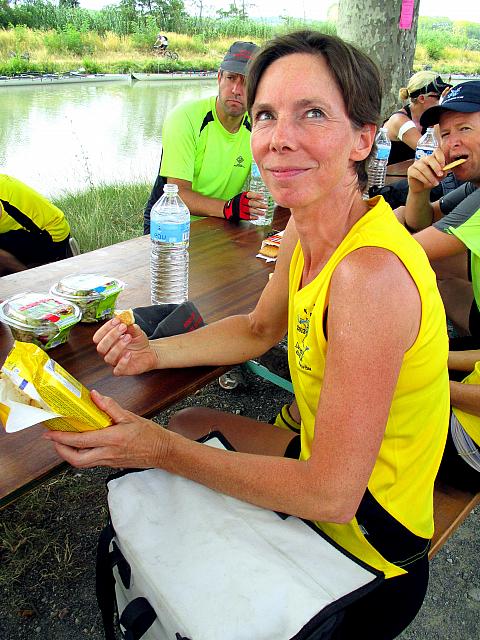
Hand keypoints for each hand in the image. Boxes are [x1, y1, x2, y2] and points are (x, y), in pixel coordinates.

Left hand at [43, 390, 169, 468]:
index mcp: (112, 439)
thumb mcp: (130, 416)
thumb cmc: (149, 434)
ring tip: (64, 441)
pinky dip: (81, 454)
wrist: (163, 451)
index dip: (62, 437)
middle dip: (60, 450)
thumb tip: (94, 396)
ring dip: (69, 454)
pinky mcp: (111, 464)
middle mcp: (108, 453)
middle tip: (53, 439)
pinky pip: (91, 462)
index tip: (50, 432)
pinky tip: (81, 445)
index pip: (81, 441)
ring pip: (82, 463)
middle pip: (76, 459)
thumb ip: (110, 407)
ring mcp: (109, 461)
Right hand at [93, 317, 157, 375]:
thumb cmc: (138, 342)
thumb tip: (125, 319)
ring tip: (128, 337)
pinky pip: (117, 370)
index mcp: (108, 342)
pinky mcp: (122, 370)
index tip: (116, 320)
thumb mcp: (136, 331)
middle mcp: (108, 352)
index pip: (98, 336)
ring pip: (108, 357)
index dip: (105, 328)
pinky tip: (129, 354)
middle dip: (111, 336)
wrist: (148, 353)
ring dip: (118, 346)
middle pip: (101, 347)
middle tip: (123, 327)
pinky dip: (122, 362)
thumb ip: (130, 326)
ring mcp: (115, 362)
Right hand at [223, 191, 266, 222]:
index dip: (256, 196)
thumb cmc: (237, 202)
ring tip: (263, 213)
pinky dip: (252, 217)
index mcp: (242, 196)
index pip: (250, 195)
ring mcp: (240, 209)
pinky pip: (247, 216)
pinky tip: (257, 217)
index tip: (263, 197)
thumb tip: (261, 198)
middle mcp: (241, 202)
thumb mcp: (241, 197)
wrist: (227, 208)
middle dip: (259, 205)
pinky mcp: (239, 215)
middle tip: (266, 207)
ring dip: (258, 212)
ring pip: (250, 210)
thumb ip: (250, 197)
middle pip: (251, 203)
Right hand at [407, 148, 445, 193]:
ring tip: (435, 183)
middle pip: (429, 158)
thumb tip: (445, 170)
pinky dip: (424, 179)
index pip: (436, 151)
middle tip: (440, 175)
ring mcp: (416, 164)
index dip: (440, 157)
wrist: (422, 188)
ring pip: (423, 167)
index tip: (444, 166)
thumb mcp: (440, 176)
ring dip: (430, 176)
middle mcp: (424, 159)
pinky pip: (417, 174)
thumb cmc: (431, 180)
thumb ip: (443, 172)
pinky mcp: (410, 170)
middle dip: (436, 167)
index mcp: (433, 158)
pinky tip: (428, 184)